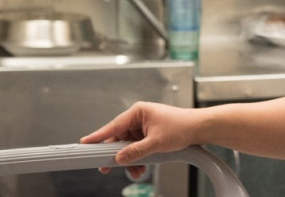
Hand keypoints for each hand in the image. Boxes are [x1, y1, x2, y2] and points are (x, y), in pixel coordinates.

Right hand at [80, 101, 201, 177]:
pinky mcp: (149, 136)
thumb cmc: (182, 126)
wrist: (199, 129)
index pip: (113, 125)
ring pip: (128, 146)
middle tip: (105, 166)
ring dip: (129, 159)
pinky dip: (137, 159)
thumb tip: (120, 158)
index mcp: (138, 112)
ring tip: (134, 171)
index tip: (85, 142)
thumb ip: (136, 151)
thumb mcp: (156, 142)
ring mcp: (144, 127)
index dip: (98, 135)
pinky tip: (140, 169)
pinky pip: (137, 149)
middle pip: (119, 138)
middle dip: (116, 154)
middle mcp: (139, 118)